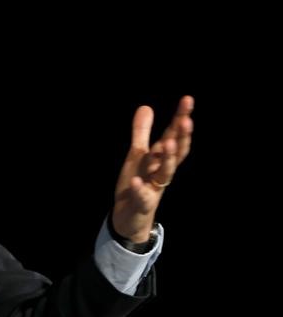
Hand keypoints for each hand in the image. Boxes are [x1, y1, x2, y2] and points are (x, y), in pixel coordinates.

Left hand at [112, 96, 193, 241]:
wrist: (130, 217)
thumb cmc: (138, 183)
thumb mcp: (138, 155)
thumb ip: (142, 132)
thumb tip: (146, 106)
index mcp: (160, 158)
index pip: (174, 136)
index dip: (181, 119)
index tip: (187, 99)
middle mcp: (161, 172)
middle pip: (175, 153)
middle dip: (181, 138)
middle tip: (186, 120)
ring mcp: (153, 188)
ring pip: (164, 174)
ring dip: (167, 159)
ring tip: (167, 143)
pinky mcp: (142, 203)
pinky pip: (142, 196)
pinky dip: (139, 189)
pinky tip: (135, 180)